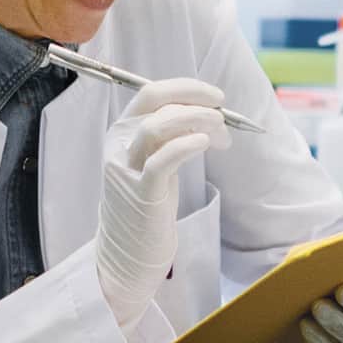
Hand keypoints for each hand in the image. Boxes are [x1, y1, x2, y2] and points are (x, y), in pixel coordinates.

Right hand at [94, 76, 228, 305]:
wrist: (127, 254)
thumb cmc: (147, 206)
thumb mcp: (157, 162)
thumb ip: (174, 137)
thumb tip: (212, 115)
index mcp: (122, 133)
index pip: (151, 93)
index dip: (186, 88)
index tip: (216, 97)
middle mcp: (119, 145)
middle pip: (153, 102)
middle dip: (193, 97)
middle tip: (222, 110)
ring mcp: (127, 169)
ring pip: (156, 127)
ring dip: (194, 119)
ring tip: (219, 130)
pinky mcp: (141, 194)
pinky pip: (161, 161)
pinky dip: (185, 145)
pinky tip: (205, 143)